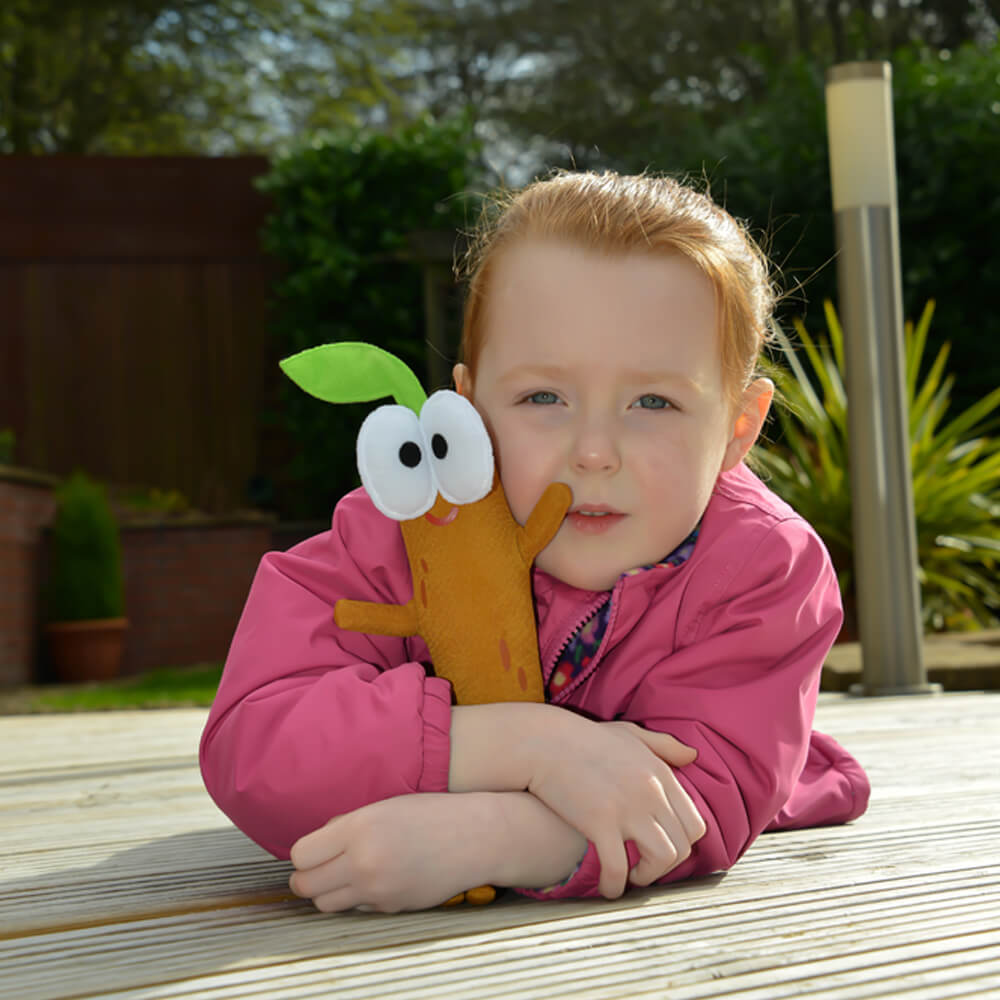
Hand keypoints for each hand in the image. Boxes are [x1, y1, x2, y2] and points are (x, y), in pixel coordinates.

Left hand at [289, 793, 497, 912]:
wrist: (475, 837)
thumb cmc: (432, 814)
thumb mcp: (384, 806)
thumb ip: (346, 824)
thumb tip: (317, 843)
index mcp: (359, 828)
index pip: (301, 854)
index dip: (304, 854)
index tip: (314, 850)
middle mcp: (364, 862)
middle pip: (305, 885)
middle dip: (307, 877)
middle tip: (318, 867)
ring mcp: (378, 889)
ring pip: (325, 904)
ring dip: (327, 892)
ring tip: (343, 876)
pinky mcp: (391, 907)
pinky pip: (356, 908)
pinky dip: (358, 898)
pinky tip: (375, 879)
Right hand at [526, 717, 706, 898]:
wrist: (545, 742)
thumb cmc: (585, 739)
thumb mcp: (631, 735)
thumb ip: (664, 745)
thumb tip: (692, 755)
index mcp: (660, 774)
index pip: (695, 824)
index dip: (682, 845)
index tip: (663, 850)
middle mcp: (651, 792)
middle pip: (682, 845)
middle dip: (667, 866)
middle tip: (645, 868)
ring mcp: (627, 808)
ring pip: (662, 858)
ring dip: (648, 876)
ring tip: (630, 876)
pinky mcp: (599, 822)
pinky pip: (618, 867)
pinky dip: (615, 885)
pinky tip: (607, 888)